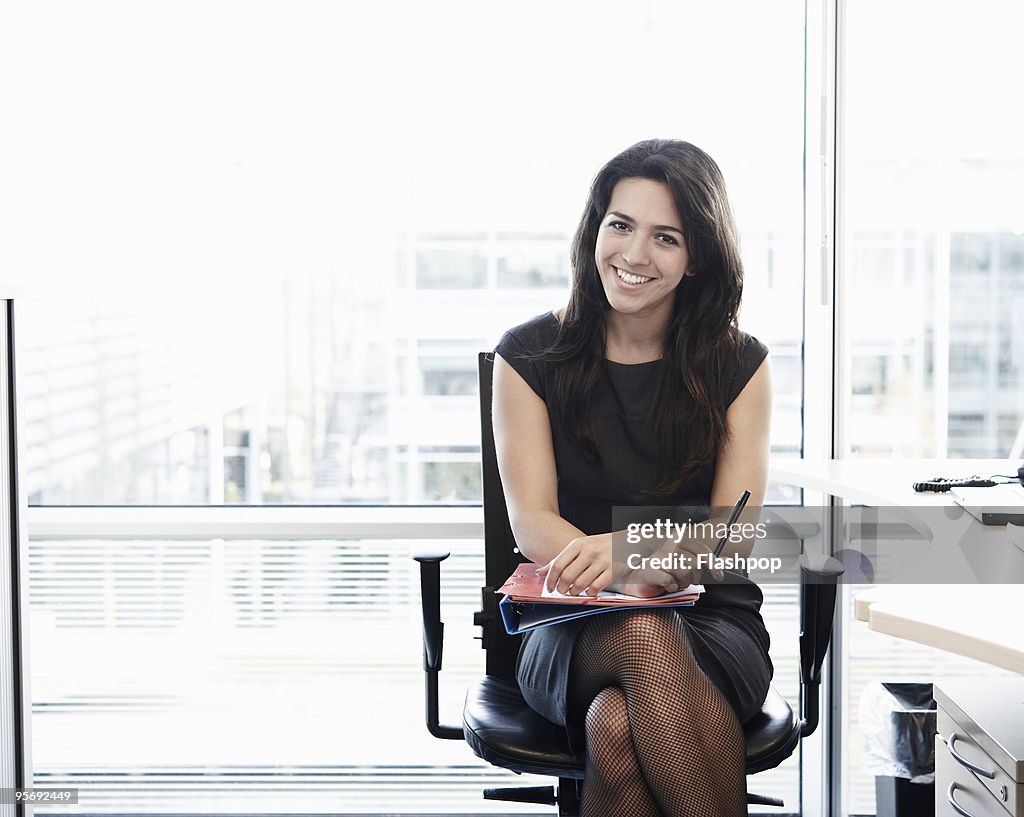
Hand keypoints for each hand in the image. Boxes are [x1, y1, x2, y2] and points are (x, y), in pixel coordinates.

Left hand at [536, 533, 680, 597]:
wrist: (629, 541)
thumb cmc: (601, 546)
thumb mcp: (580, 548)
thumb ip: (561, 560)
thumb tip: (540, 573)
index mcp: (578, 545)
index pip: (557, 564)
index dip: (550, 579)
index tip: (549, 588)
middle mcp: (589, 552)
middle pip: (567, 576)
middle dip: (561, 588)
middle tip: (562, 592)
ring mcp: (601, 561)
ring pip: (580, 584)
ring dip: (574, 592)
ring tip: (574, 592)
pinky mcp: (613, 571)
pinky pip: (595, 587)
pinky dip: (589, 593)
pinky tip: (588, 592)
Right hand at [623, 535, 724, 589]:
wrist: (639, 578)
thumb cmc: (665, 571)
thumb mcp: (688, 565)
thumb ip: (707, 562)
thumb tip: (729, 561)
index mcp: (678, 539)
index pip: (701, 550)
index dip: (713, 563)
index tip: (719, 575)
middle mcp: (668, 545)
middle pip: (694, 564)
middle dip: (694, 578)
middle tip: (685, 580)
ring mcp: (658, 556)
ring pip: (684, 573)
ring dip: (682, 583)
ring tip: (674, 582)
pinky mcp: (649, 570)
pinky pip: (670, 581)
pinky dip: (671, 587)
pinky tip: (666, 586)